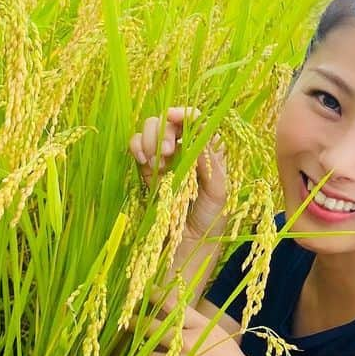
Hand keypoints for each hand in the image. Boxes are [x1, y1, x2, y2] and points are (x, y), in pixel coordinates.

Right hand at [129, 106, 227, 234]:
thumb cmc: (211, 218)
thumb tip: (197, 137)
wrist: (189, 242)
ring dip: (150, 140)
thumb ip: (210, 164)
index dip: (185, 113)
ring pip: (151, 128)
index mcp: (208, 149)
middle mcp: (187, 148)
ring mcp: (166, 156)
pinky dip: (136, 146)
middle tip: (167, 153)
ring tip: (157, 164)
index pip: (197, 120)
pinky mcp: (148, 167)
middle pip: (170, 121)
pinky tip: (143, 161)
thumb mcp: (218, 192)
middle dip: (165, 131)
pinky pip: (137, 145)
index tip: (173, 116)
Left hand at [146, 301, 261, 355]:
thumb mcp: (224, 344)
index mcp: (203, 329)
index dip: (155, 296)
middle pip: (151, 327)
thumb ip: (202, 332)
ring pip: (145, 355)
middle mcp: (187, 342)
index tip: (145, 292)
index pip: (173, 305)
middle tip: (127, 321)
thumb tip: (183, 323)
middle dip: (135, 322)